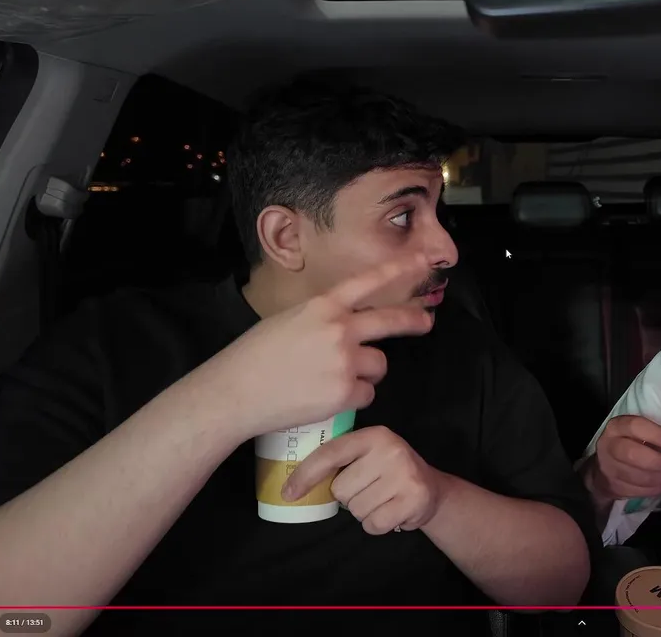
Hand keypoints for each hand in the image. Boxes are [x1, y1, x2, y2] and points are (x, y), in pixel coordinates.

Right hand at [178, 254, 435, 439]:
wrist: (234, 392)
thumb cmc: (254, 357)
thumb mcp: (289, 320)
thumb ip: (323, 319)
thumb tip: (347, 325)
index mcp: (322, 306)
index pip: (367, 282)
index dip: (397, 270)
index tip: (420, 261)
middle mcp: (339, 329)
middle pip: (391, 321)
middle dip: (414, 321)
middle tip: (427, 322)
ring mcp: (344, 362)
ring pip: (379, 365)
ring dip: (366, 373)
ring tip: (333, 379)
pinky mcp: (345, 393)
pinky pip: (367, 394)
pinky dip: (353, 398)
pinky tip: (326, 398)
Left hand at [282, 426, 447, 533]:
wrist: (432, 490)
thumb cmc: (390, 472)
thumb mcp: (369, 454)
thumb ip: (342, 458)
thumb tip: (295, 483)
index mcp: (374, 435)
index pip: (330, 453)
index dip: (305, 474)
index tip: (288, 493)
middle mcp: (390, 451)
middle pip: (340, 489)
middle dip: (349, 496)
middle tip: (370, 489)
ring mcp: (404, 475)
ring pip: (355, 509)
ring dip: (363, 511)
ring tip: (382, 500)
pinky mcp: (413, 500)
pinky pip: (372, 524)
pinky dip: (376, 524)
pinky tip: (391, 511)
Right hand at [588, 415, 660, 501]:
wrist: (603, 467)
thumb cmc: (627, 444)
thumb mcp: (640, 433)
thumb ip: (660, 432)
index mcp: (616, 427)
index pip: (636, 426)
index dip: (659, 435)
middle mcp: (608, 445)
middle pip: (631, 453)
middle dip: (656, 461)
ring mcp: (608, 468)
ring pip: (634, 476)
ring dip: (657, 478)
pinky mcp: (611, 486)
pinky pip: (634, 490)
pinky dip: (652, 489)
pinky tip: (660, 484)